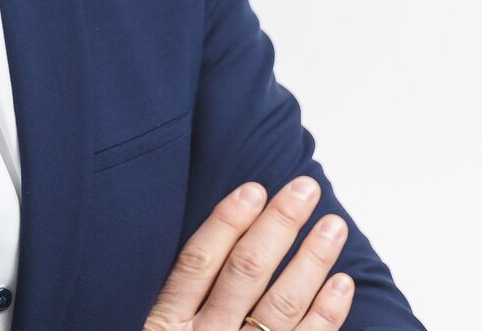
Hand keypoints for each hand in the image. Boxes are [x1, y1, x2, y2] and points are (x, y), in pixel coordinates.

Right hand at [142, 176, 354, 329]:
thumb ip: (178, 299)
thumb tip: (215, 245)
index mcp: (166, 325)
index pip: (197, 261)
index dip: (225, 222)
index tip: (252, 188)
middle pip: (244, 274)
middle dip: (278, 227)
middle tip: (304, 189)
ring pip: (279, 306)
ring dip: (310, 261)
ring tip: (331, 225)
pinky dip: (325, 314)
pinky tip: (340, 284)